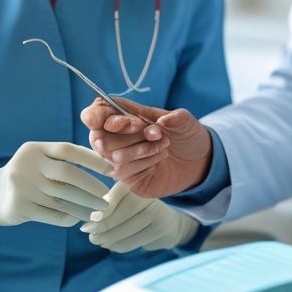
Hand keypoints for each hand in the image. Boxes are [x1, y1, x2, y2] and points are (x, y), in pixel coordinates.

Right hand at [0, 141, 111, 242]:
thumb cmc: (26, 177)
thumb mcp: (38, 162)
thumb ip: (62, 163)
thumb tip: (103, 168)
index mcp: (35, 149)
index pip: (68, 150)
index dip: (92, 159)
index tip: (111, 169)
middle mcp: (27, 164)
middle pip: (69, 175)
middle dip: (92, 188)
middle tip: (107, 198)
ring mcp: (21, 186)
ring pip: (63, 198)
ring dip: (86, 207)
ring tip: (99, 212)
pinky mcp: (19, 207)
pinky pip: (53, 214)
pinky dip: (70, 218)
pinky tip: (79, 219)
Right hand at [80, 96, 212, 198]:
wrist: (197, 161)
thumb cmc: (184, 135)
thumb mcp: (186, 121)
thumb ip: (177, 118)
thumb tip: (165, 121)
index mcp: (122, 115)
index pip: (94, 115)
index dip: (97, 116)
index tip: (125, 121)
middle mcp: (115, 137)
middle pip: (98, 138)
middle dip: (125, 135)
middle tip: (153, 131)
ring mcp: (119, 159)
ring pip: (114, 156)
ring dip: (142, 148)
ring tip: (163, 142)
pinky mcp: (127, 177)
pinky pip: (125, 172)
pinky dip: (146, 161)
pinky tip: (160, 156)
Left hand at [81, 181, 197, 252]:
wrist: (169, 223)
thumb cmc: (137, 210)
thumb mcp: (124, 201)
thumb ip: (108, 205)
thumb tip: (89, 221)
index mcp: (135, 183)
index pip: (116, 195)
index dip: (103, 209)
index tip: (90, 221)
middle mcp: (148, 194)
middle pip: (120, 215)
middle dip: (102, 228)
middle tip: (89, 234)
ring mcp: (156, 211)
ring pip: (125, 231)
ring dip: (107, 239)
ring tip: (97, 240)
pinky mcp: (160, 228)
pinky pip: (132, 241)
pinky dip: (117, 246)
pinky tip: (111, 244)